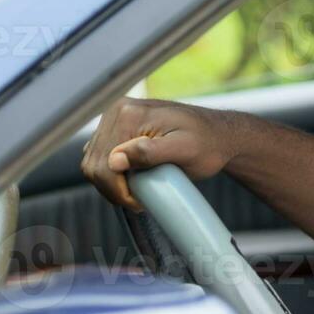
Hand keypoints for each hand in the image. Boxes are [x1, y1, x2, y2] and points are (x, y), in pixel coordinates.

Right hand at [81, 98, 236, 211]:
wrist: (220, 134)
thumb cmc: (208, 145)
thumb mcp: (184, 151)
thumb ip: (150, 153)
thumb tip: (115, 159)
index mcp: (128, 114)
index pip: (103, 162)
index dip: (117, 189)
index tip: (138, 203)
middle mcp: (117, 111)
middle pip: (94, 162)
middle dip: (112, 188)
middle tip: (137, 201)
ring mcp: (116, 117)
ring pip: (93, 161)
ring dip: (109, 182)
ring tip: (135, 193)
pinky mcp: (119, 126)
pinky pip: (100, 156)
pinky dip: (110, 173)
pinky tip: (130, 180)